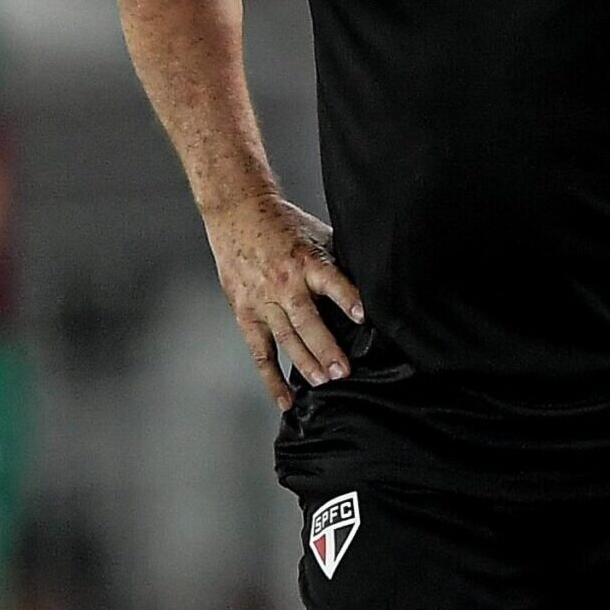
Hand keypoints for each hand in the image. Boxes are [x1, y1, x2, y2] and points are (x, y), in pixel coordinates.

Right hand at [199, 188, 365, 408]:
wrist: (237, 211)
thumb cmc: (283, 223)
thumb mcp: (316, 234)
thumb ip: (337, 262)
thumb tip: (373, 285)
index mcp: (305, 260)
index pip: (330, 281)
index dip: (347, 298)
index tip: (363, 316)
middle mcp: (284, 282)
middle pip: (306, 321)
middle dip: (326, 348)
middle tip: (343, 372)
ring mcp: (262, 299)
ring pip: (285, 338)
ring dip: (305, 363)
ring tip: (324, 382)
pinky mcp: (245, 311)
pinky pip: (259, 351)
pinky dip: (271, 377)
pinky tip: (285, 399)